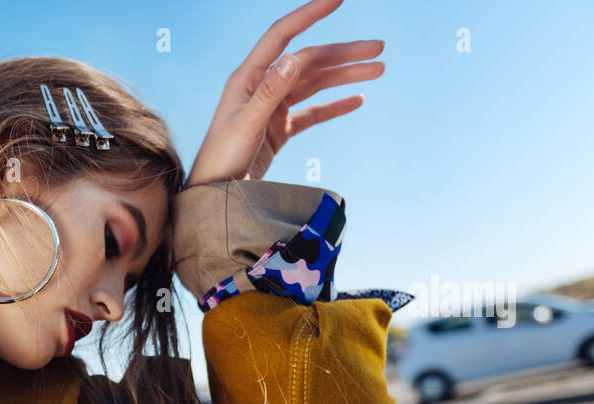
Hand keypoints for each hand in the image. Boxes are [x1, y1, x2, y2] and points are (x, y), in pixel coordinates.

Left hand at [185, 0, 384, 186]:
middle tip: (379, 50)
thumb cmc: (220, 161)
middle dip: (344, 53)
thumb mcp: (245, 126)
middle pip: (308, 60)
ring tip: (378, 70)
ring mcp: (272, 108)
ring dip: (345, 76)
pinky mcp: (279, 130)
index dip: (309, 14)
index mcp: (248, 79)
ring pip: (314, 84)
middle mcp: (261, 87)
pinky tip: (357, 100)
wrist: (214, 195)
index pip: (282, 35)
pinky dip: (334, 106)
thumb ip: (268, 94)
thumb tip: (291, 58)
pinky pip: (312, 112)